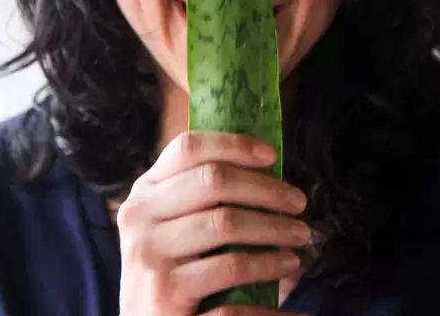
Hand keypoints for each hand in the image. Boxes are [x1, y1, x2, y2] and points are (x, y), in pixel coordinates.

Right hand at [116, 131, 311, 315]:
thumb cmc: (172, 272)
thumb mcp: (172, 227)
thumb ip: (201, 196)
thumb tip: (266, 166)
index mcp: (145, 193)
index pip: (188, 148)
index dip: (233, 145)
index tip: (271, 155)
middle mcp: (140, 218)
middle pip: (214, 180)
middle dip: (266, 189)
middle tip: (299, 204)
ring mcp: (149, 255)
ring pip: (226, 223)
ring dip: (274, 229)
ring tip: (298, 238)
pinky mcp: (165, 294)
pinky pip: (231, 269)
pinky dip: (268, 268)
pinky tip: (286, 270)